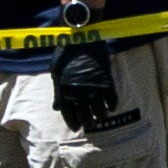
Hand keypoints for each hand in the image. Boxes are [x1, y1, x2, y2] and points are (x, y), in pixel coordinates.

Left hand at [39, 5, 123, 131]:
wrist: (81, 38)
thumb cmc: (65, 54)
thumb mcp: (55, 73)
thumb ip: (57, 92)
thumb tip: (56, 107)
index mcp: (64, 92)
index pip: (68, 115)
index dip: (73, 123)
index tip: (76, 128)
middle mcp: (79, 94)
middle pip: (86, 117)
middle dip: (88, 123)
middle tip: (91, 124)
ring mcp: (93, 89)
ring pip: (101, 112)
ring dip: (101, 116)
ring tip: (101, 117)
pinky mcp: (106, 82)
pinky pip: (112, 100)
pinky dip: (112, 106)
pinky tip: (110, 107)